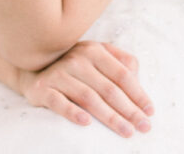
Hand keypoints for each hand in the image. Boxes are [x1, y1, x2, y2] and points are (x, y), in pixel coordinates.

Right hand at [17, 40, 153, 138]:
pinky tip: (86, 122)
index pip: (121, 73)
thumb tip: (137, 74)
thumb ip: (119, 60)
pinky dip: (72, 111)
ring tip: (126, 131)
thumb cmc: (74, 65)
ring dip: (109, 116)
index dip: (138, 93)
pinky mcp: (43, 88)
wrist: (33, 68)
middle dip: (129, 110)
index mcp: (93, 50)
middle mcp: (76, 59)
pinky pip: (59, 102)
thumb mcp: (96, 55)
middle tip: (143, 127)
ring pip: (88, 97)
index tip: (150, 111)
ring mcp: (59, 74)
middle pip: (108, 88)